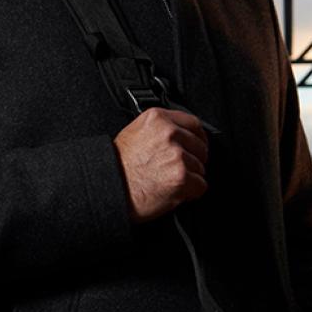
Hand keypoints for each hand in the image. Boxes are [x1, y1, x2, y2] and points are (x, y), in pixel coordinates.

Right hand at [114, 107, 208, 222]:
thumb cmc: (118, 165)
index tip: (195, 147)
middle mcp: (169, 134)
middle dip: (193, 160)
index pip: (194, 123)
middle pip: (201, 146)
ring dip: (190, 177)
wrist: (110, 187)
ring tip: (168, 180)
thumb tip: (181, 135)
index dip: (197, 138)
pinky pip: (201, 185)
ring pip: (201, 168)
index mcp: (158, 118)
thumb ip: (161, 128)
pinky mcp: (181, 177)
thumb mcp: (135, 131)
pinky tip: (175, 191)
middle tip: (176, 169)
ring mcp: (177, 155)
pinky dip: (191, 192)